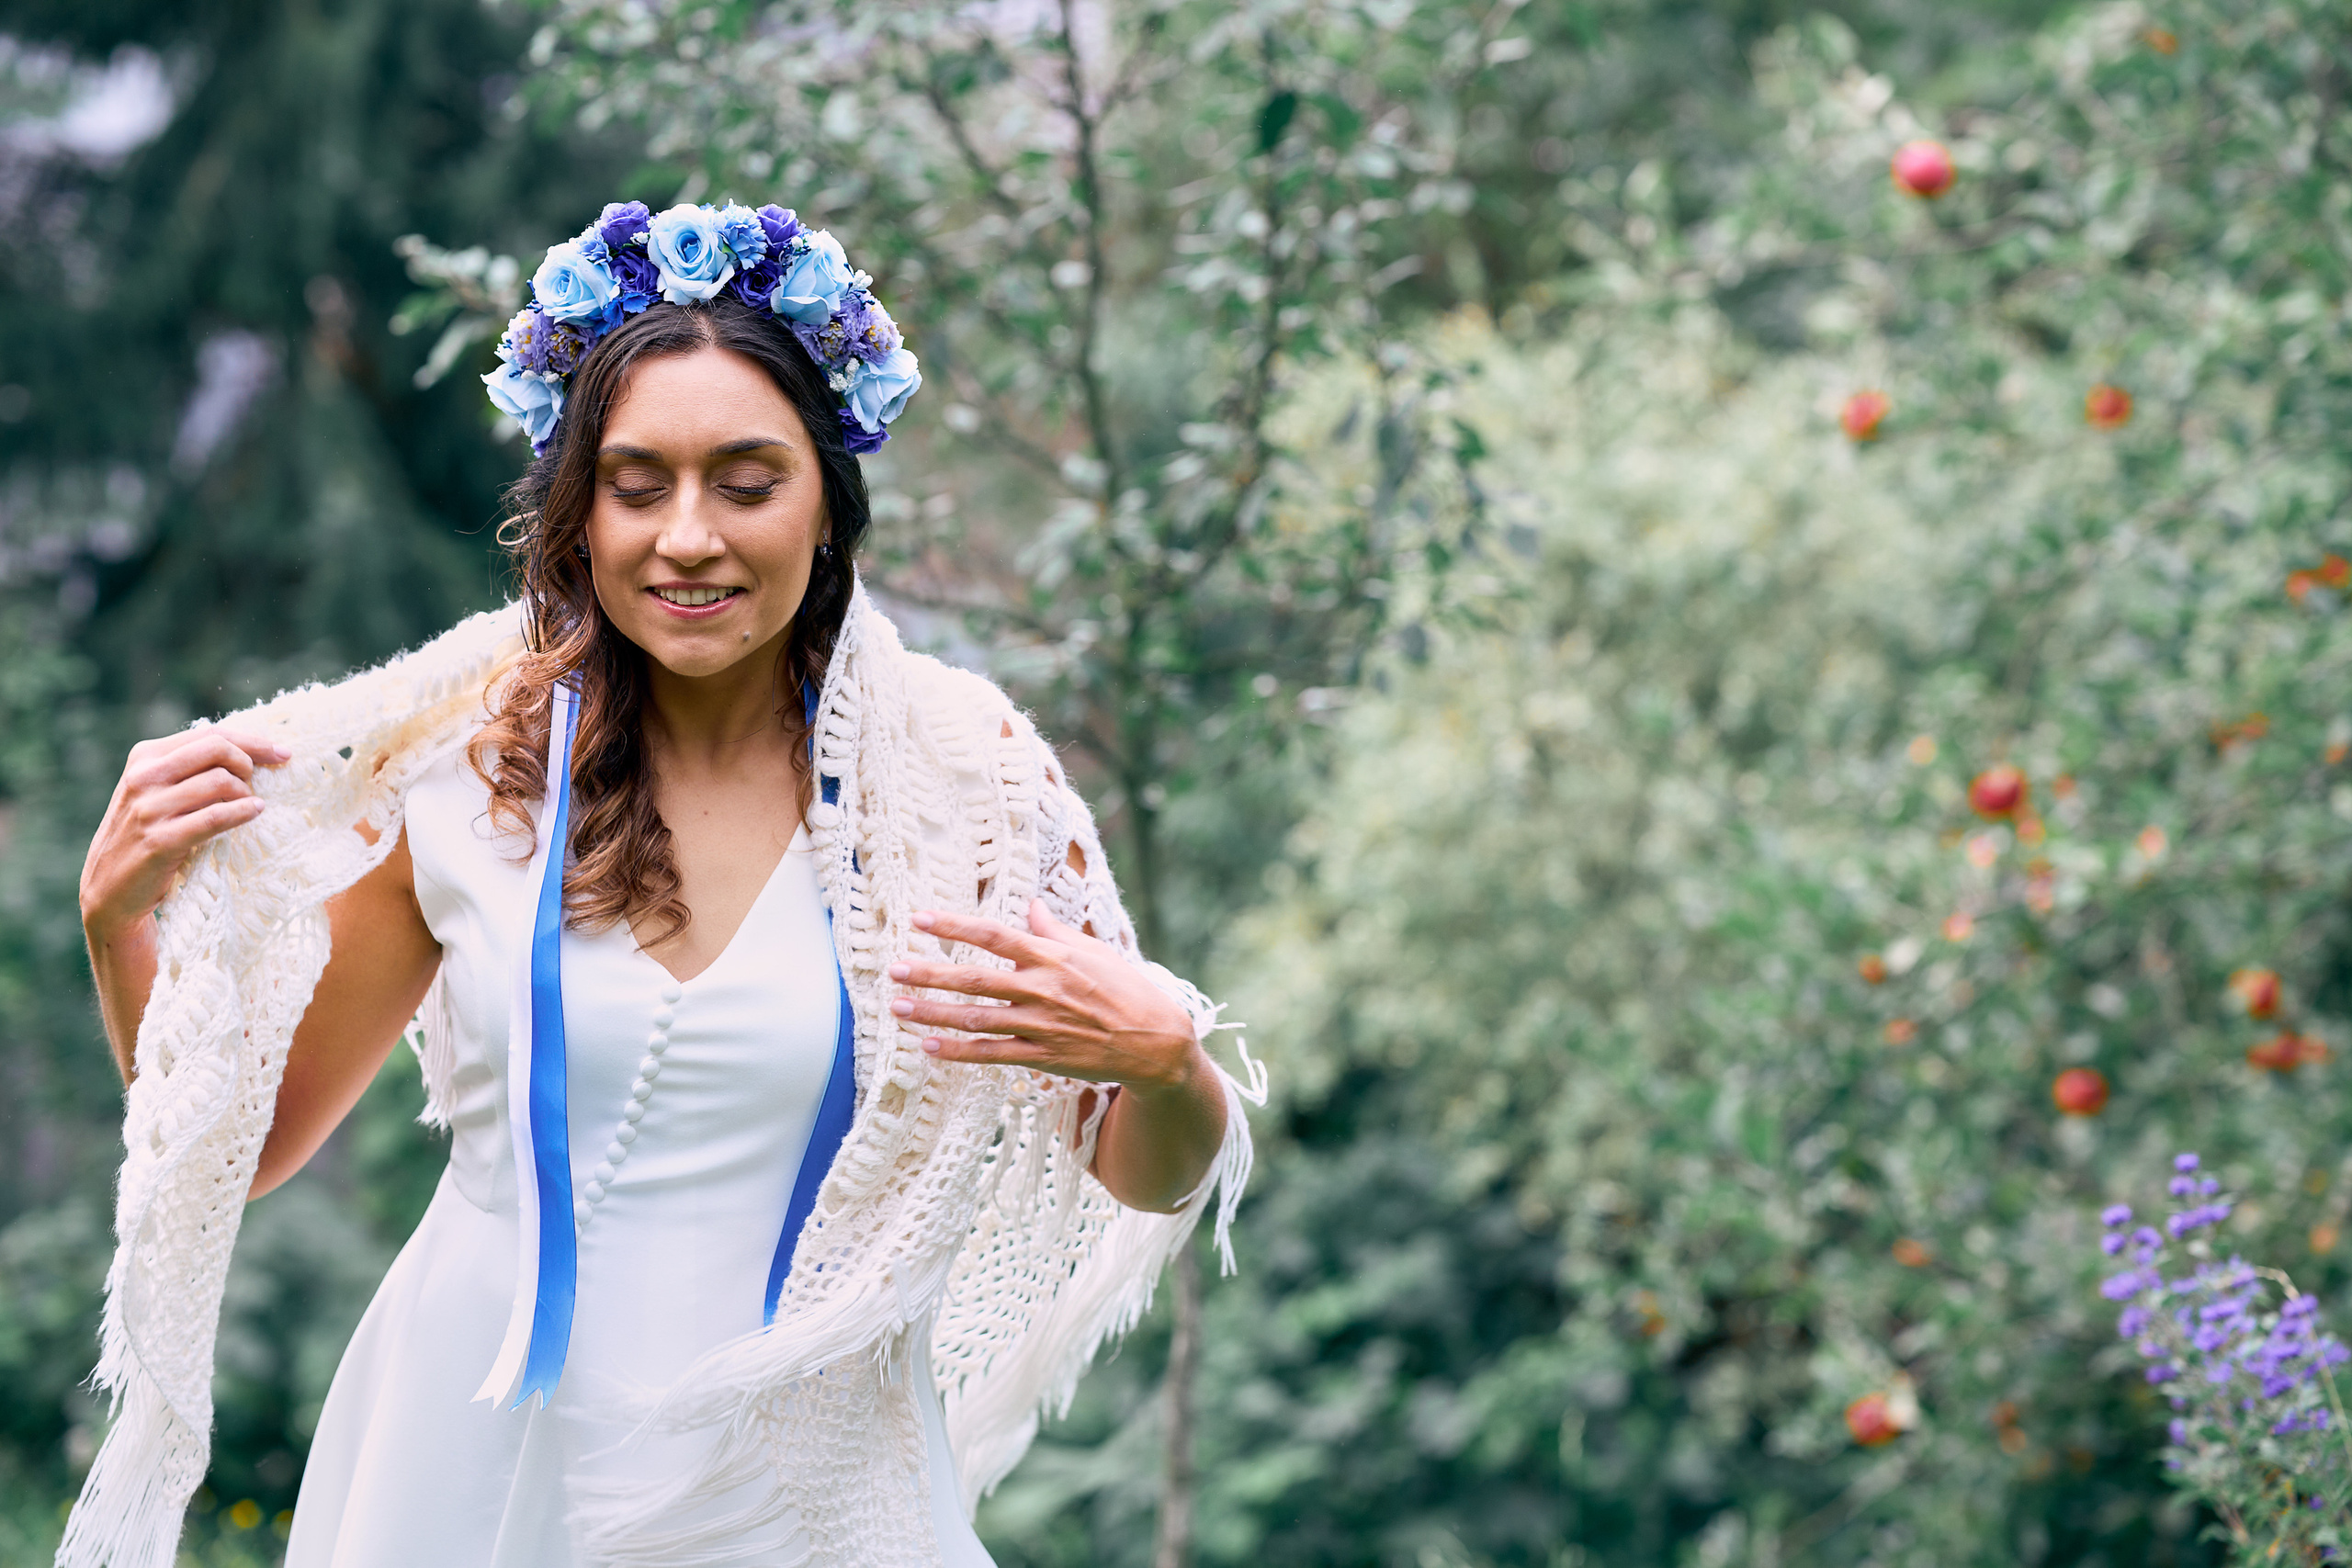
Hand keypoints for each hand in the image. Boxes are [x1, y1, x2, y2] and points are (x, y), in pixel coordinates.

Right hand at [81, 727, 288, 941]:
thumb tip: (250, 750)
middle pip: (217, 749)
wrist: (110, 888)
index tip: (282, 753)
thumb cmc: (146, 834)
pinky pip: (215, 818)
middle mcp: (143, 777)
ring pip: (220, 782)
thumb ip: (189, 769)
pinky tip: (255, 812)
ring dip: (245, 793)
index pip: (210, 734)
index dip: (252, 741)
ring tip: (248, 805)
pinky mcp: (160, 841)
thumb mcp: (157, 791)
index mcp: (145, 757)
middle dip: (248, 763)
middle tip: (255, 784)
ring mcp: (149, 809)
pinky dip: (242, 812)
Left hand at [888, 900, 1204, 1094]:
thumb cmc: (1127, 990)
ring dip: (932, 1014)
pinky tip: (928, 1048)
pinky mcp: (1041, 1057)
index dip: (954, 925)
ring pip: (974, 1018)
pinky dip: (958, 1052)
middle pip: (974, 978)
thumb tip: (1032, 904)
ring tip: (897, 1008)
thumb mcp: (1094, 952)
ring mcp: (1040, 1025)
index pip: (994, 935)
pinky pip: (991, 1054)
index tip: (920, 918)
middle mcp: (1041, 989)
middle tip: (894, 969)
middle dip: (931, 973)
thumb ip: (1055, 931)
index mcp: (1053, 958)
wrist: (1156, 1043)